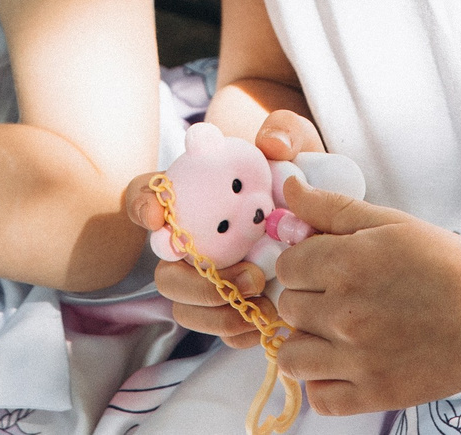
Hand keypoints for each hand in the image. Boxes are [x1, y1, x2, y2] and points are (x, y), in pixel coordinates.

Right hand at [120, 111, 326, 344]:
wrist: (317, 206)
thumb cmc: (293, 167)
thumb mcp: (294, 139)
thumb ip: (284, 130)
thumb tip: (273, 145)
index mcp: (189, 194)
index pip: (147, 196)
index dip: (143, 206)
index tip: (157, 215)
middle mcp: (189, 241)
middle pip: (164, 272)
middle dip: (194, 284)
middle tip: (248, 276)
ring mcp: (206, 277)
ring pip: (185, 308)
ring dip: (216, 312)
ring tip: (261, 298)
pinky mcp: (228, 305)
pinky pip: (218, 328)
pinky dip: (237, 330)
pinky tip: (265, 319)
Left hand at [270, 184, 460, 414]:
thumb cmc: (446, 263)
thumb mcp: (390, 222)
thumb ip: (332, 207)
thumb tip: (289, 187)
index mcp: (347, 264)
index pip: (286, 266)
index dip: (304, 264)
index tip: (327, 269)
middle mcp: (345, 314)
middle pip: (289, 308)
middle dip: (308, 299)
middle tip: (340, 298)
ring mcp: (358, 359)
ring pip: (292, 357)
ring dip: (307, 344)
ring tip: (335, 335)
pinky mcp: (375, 395)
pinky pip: (319, 398)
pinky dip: (324, 383)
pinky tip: (344, 365)